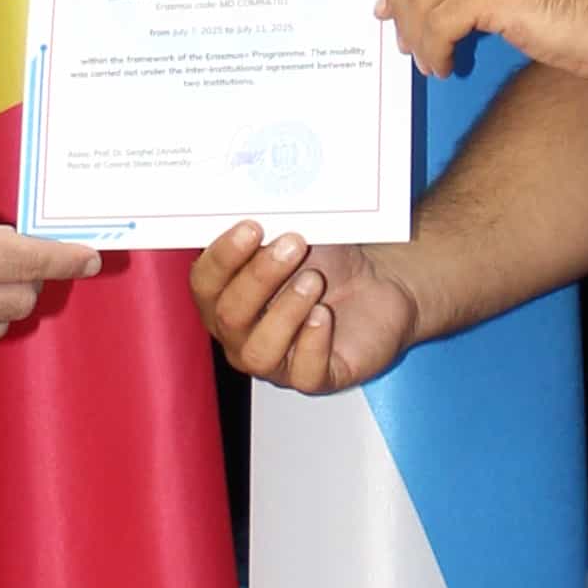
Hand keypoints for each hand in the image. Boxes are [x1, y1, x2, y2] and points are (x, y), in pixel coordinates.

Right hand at [190, 224, 423, 394]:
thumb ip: (268, 229)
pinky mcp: (315, 378)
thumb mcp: (296, 235)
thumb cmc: (331, 261)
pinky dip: (313, 342)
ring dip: (285, 311)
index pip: (205, 285)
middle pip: (229, 316)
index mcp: (227, 297)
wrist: (383, 282)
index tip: (252, 227)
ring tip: (314, 280)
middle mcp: (242, 335)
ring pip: (259, 351)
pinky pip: (304, 374)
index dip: (223, 258)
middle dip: (259, 277)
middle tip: (293, 244)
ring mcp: (277, 361)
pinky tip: (325, 315)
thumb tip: (255, 209)